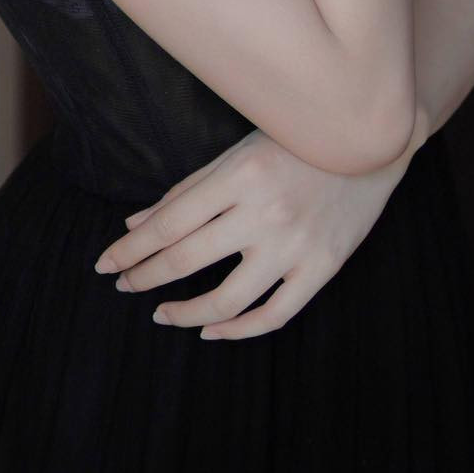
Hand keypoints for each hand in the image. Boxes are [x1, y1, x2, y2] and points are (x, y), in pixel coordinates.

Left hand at [93, 119, 425, 340]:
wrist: (367, 144)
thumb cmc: (293, 142)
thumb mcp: (235, 154)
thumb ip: (187, 190)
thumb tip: (135, 223)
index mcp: (238, 176)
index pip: (168, 223)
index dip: (130, 249)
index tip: (105, 264)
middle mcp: (264, 212)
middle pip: (186, 259)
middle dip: (143, 277)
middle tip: (122, 285)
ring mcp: (295, 246)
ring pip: (227, 300)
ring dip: (185, 313)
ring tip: (161, 314)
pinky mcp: (322, 268)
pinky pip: (274, 315)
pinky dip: (238, 330)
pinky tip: (211, 330)